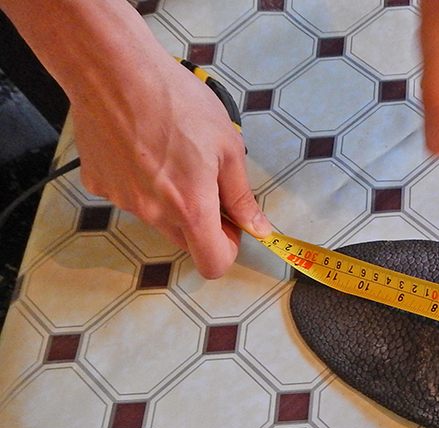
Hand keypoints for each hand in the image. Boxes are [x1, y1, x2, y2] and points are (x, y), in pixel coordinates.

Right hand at [72, 53, 271, 277]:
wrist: (113, 69)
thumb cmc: (177, 101)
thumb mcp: (227, 147)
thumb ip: (241, 195)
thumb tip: (258, 226)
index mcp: (191, 209)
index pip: (213, 264)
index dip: (227, 249)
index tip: (231, 225)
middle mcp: (154, 214)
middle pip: (186, 241)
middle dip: (202, 222)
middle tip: (206, 181)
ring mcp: (122, 200)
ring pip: (157, 218)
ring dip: (171, 200)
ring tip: (171, 154)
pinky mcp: (99, 184)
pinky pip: (129, 195)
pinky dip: (140, 181)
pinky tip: (141, 148)